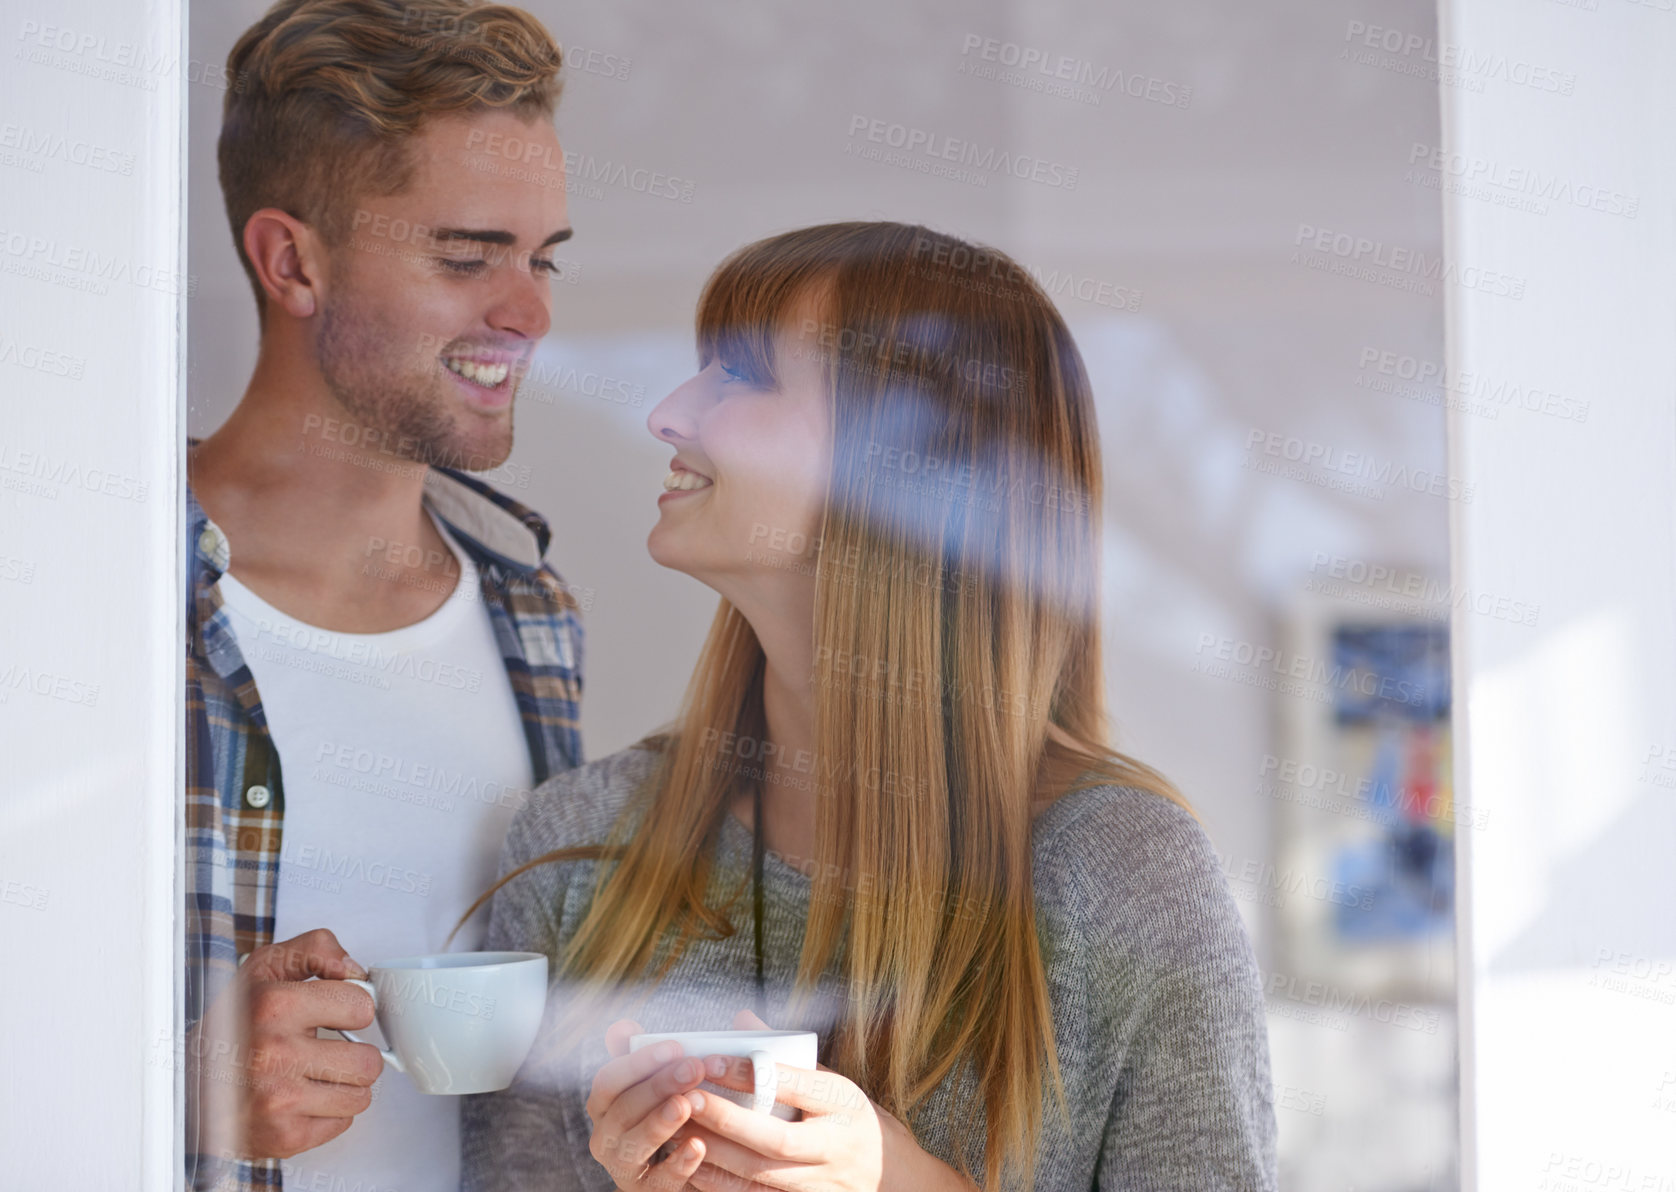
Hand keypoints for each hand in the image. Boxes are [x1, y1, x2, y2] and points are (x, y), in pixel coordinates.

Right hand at [185, 928, 383, 1159]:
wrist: (187, 1082)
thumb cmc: (234, 1023)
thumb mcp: (267, 967)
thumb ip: (317, 949)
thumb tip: (355, 971)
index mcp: (275, 1006)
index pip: (362, 1007)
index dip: (353, 1008)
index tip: (337, 1013)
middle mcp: (275, 1054)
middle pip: (369, 1061)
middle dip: (355, 1054)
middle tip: (328, 1050)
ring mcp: (279, 1099)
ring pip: (360, 1096)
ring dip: (344, 1086)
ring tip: (314, 1074)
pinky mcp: (282, 1135)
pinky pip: (343, 1123)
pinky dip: (328, 1113)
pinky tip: (302, 1098)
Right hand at [586, 1017, 713, 1189]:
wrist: (685, 1167)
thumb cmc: (669, 1111)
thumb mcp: (658, 1081)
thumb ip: (644, 1055)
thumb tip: (621, 1026)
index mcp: (604, 1106)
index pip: (609, 1080)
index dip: (639, 1062)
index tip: (675, 1046)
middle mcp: (606, 1137)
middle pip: (622, 1110)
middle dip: (657, 1086)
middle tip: (692, 1068)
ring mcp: (624, 1168)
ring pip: (634, 1146)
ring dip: (659, 1123)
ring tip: (685, 1104)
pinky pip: (660, 1182)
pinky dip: (678, 1164)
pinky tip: (698, 1145)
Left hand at [677, 1011, 971, 1191]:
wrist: (890, 1176)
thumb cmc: (849, 1119)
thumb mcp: (831, 1082)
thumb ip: (786, 1058)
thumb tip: (742, 1019)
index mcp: (844, 1104)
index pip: (793, 1086)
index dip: (749, 1074)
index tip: (710, 1060)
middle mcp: (837, 1148)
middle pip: (776, 1139)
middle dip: (726, 1119)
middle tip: (685, 1097)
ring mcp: (824, 1185)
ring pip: (762, 1176)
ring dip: (716, 1155)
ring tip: (679, 1131)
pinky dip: (723, 1186)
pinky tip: (694, 1168)